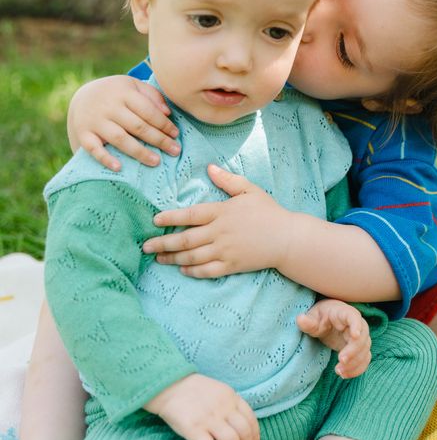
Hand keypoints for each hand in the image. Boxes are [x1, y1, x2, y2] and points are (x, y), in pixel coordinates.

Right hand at [68, 75, 180, 169]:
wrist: (82, 96)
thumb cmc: (117, 93)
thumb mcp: (133, 86)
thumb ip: (152, 95)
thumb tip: (168, 113)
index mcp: (124, 92)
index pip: (148, 110)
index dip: (164, 124)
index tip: (176, 135)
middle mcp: (109, 106)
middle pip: (137, 126)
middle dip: (158, 140)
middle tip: (175, 151)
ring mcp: (95, 121)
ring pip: (120, 138)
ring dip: (139, 152)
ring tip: (156, 161)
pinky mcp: (84, 134)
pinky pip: (94, 149)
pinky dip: (106, 159)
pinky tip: (120, 168)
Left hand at [143, 165, 293, 275]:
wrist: (287, 238)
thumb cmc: (268, 211)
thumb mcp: (249, 190)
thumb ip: (228, 180)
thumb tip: (209, 168)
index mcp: (222, 212)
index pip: (190, 215)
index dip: (170, 217)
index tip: (155, 220)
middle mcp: (219, 232)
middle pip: (185, 239)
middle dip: (162, 243)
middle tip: (145, 246)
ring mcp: (225, 251)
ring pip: (192, 257)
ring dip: (172, 258)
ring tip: (158, 258)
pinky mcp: (232, 266)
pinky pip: (207, 271)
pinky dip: (192, 271)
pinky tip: (182, 269)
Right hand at [145, 373, 259, 439]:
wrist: (168, 385)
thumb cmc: (193, 390)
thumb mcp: (218, 390)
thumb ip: (230, 404)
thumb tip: (240, 426)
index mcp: (231, 397)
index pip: (251, 419)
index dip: (255, 437)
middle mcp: (224, 407)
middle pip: (245, 434)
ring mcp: (209, 418)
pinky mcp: (193, 428)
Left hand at [297, 300, 370, 378]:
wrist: (326, 321)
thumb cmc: (320, 316)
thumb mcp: (312, 317)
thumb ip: (308, 321)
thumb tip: (300, 319)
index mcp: (344, 313)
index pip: (354, 316)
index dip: (356, 325)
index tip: (355, 335)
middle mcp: (356, 325)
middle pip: (363, 337)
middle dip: (354, 350)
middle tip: (341, 360)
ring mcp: (359, 338)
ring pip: (365, 350)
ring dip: (355, 363)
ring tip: (339, 371)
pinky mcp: (358, 350)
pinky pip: (364, 360)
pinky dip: (357, 369)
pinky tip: (344, 374)